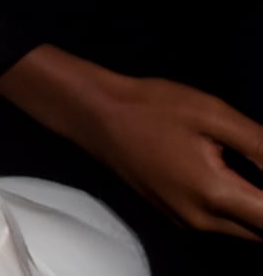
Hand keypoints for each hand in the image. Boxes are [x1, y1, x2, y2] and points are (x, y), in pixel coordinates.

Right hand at [81, 75, 262, 240]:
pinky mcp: (179, 217)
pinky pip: (228, 227)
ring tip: (254, 171)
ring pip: (249, 234)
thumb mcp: (213, 113)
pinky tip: (245, 184)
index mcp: (216, 194)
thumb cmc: (151, 107)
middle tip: (259, 163)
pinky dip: (246, 213)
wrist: (94, 115)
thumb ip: (259, 144)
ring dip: (261, 211)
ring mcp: (189, 223)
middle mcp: (204, 221)